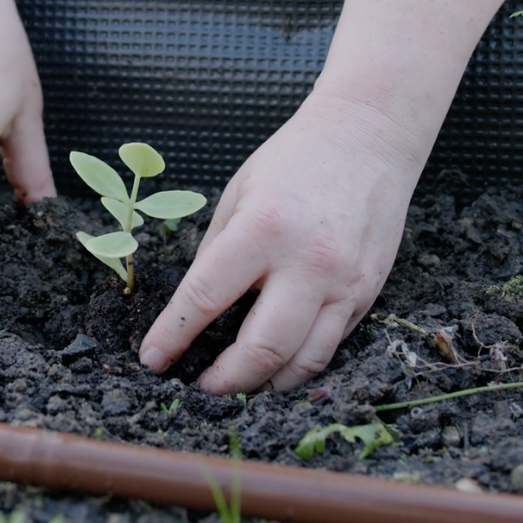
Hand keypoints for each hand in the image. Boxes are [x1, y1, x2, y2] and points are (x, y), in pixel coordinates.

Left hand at [137, 91, 424, 392]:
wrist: (368, 137)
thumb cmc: (295, 160)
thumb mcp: (238, 195)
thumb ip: (217, 252)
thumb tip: (195, 309)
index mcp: (262, 229)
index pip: (206, 298)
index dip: (174, 336)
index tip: (153, 359)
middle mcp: (308, 262)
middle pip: (261, 348)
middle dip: (225, 380)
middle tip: (203, 385)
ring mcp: (345, 282)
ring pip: (303, 361)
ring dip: (266, 383)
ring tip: (241, 384)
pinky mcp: (369, 292)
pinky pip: (331, 345)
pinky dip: (301, 364)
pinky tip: (279, 365)